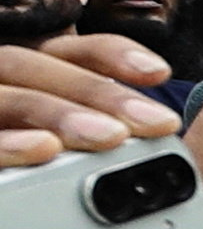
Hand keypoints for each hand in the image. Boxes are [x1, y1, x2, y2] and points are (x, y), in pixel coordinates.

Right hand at [0, 36, 172, 168]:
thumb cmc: (26, 177)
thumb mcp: (59, 152)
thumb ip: (94, 134)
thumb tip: (155, 136)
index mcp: (19, 79)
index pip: (61, 51)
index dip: (109, 54)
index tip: (160, 73)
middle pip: (33, 66)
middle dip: (100, 92)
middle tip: (155, 122)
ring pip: (5, 96)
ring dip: (60, 113)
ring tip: (110, 137)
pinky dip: (8, 145)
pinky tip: (43, 148)